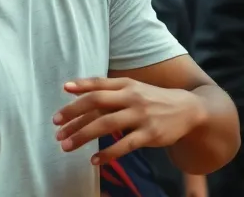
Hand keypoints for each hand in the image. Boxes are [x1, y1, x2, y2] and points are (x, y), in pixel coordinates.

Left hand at [54, 77, 205, 164]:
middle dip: (73, 115)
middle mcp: (131, 97)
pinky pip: (124, 145)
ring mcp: (141, 116)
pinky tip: (94, 160)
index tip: (63, 90)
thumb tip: (75, 90)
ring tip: (66, 146)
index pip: (98, 84)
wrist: (188, 109)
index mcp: (126, 84)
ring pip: (106, 125)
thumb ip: (108, 89)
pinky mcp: (149, 134)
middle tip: (56, 127)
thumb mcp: (133, 88)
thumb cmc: (152, 99)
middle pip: (97, 103)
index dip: (80, 86)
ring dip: (83, 135)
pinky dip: (107, 153)